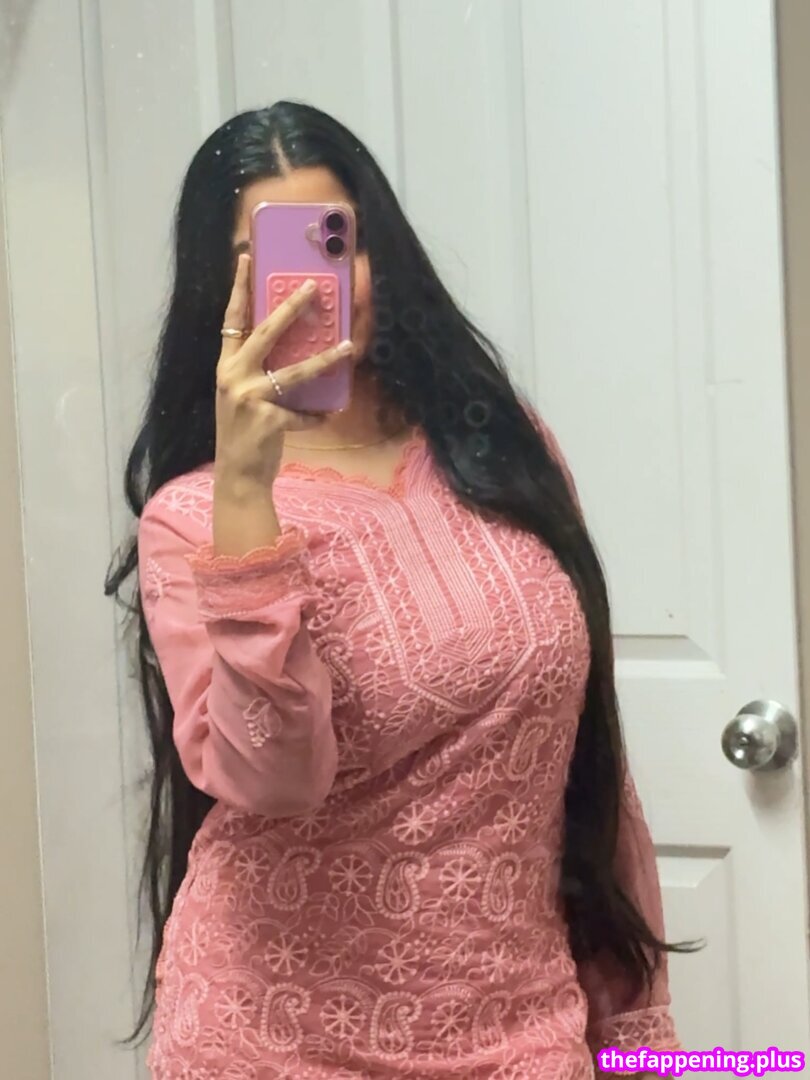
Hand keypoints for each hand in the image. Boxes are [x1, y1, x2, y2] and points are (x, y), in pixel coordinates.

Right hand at [214, 253, 353, 493]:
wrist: (238, 476)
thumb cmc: (244, 435)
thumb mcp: (242, 398)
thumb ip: (257, 374)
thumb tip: (292, 352)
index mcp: (225, 367)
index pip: (231, 320)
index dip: (238, 289)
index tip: (246, 258)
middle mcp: (232, 377)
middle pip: (265, 333)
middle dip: (291, 308)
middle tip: (312, 287)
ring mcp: (248, 398)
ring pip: (295, 372)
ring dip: (324, 360)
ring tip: (346, 347)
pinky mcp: (267, 419)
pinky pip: (302, 413)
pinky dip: (316, 417)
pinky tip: (325, 418)